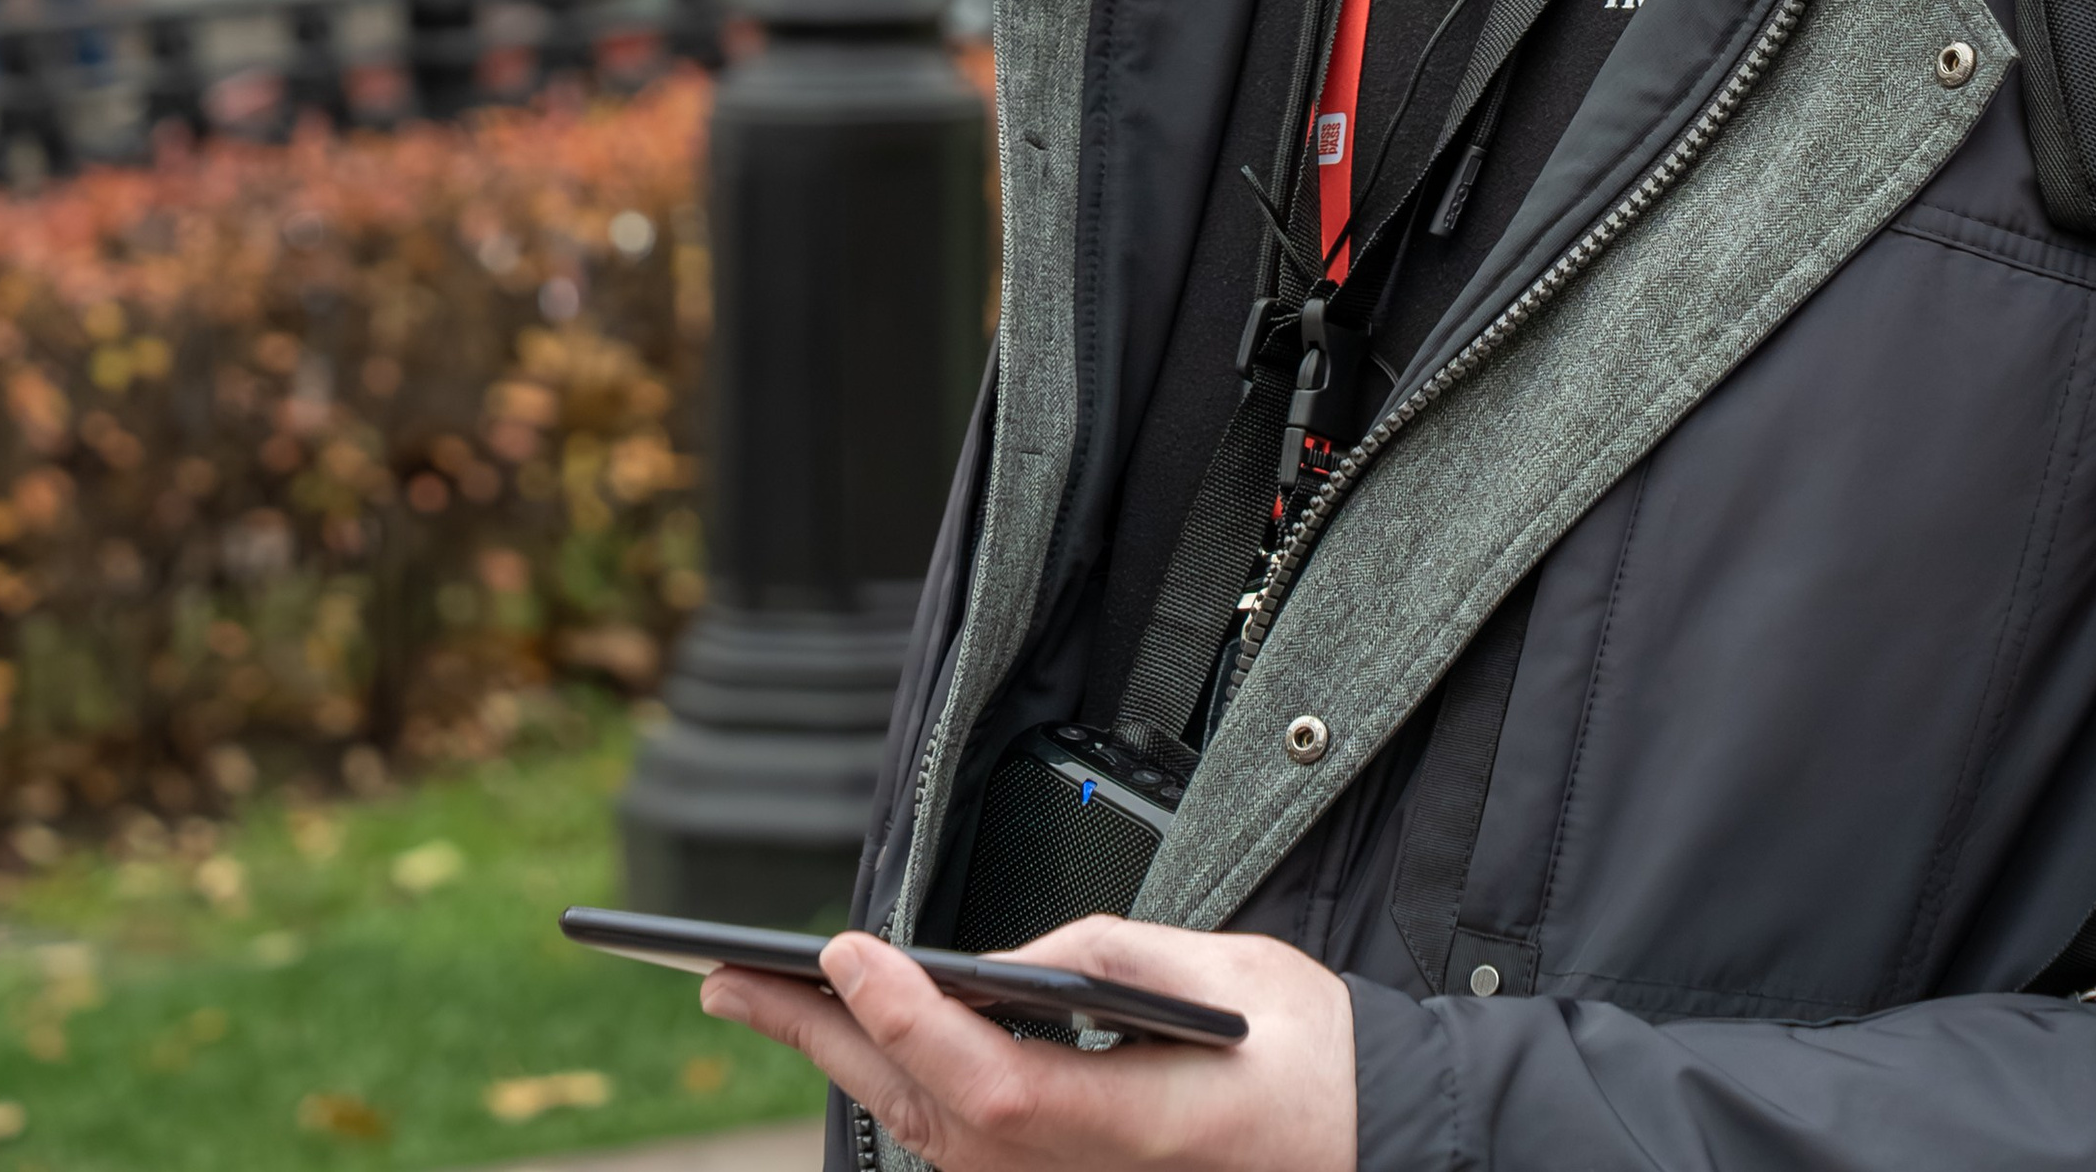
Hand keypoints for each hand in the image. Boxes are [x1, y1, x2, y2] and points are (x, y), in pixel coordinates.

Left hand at [702, 914, 1355, 1171]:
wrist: (1371, 1147)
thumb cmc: (1315, 1059)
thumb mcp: (1232, 971)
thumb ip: (1115, 957)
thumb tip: (1009, 960)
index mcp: (1141, 1128)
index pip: (993, 1091)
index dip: (911, 1022)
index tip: (850, 948)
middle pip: (932, 1121)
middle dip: (824, 1041)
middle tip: (725, 981)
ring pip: (931, 1140)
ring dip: (841, 1063)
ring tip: (759, 996)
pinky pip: (959, 1148)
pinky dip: (894, 1088)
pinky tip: (853, 1039)